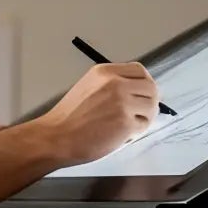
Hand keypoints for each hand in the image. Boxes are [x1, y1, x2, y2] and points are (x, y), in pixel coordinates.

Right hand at [35, 62, 159, 164]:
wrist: (56, 137)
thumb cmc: (69, 119)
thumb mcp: (89, 87)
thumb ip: (111, 85)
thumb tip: (135, 92)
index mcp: (105, 72)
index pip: (139, 70)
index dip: (145, 84)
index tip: (142, 94)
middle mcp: (116, 83)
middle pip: (151, 88)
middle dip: (149, 102)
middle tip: (141, 114)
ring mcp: (122, 102)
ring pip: (151, 107)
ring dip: (144, 118)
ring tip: (129, 127)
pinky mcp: (126, 122)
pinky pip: (143, 125)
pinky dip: (136, 132)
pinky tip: (122, 136)